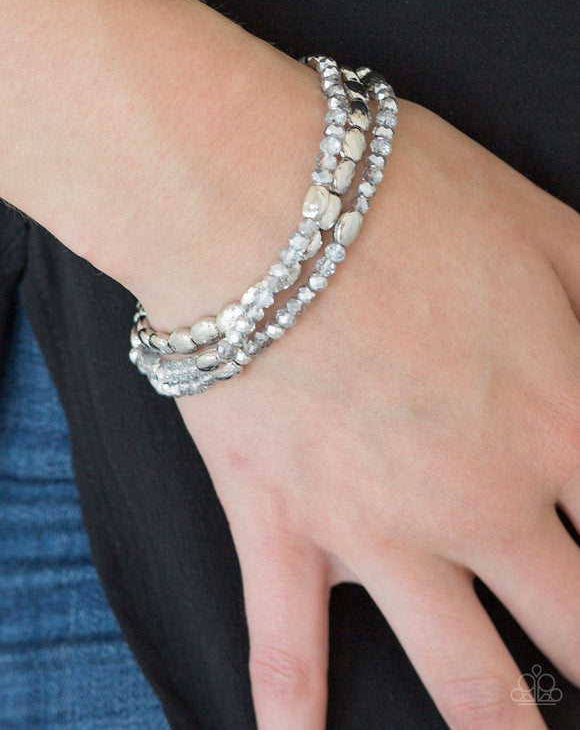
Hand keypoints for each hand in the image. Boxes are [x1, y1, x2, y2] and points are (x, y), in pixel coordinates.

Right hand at [172, 99, 579, 728]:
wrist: (256, 202)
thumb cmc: (401, 200)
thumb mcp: (545, 227)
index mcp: (556, 422)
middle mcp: (481, 500)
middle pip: (576, 630)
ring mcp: (378, 528)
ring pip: (466, 679)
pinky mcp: (282, 524)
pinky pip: (287, 647)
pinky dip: (295, 716)